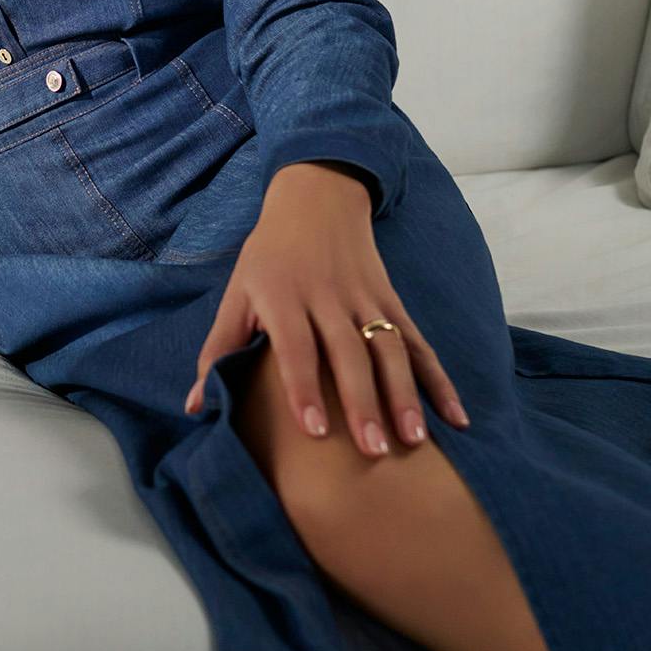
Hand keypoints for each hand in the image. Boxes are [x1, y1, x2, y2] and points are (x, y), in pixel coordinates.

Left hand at [182, 162, 472, 455]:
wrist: (316, 197)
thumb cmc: (268, 257)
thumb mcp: (236, 293)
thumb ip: (219, 349)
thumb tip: (195, 408)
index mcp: (282, 295)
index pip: (295, 345)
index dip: (303, 386)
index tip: (314, 431)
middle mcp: (326, 296)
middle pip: (348, 353)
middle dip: (362, 403)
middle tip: (373, 452)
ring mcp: (365, 297)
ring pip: (389, 347)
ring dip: (404, 394)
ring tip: (414, 440)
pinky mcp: (392, 299)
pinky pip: (418, 341)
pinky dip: (439, 378)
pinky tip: (455, 416)